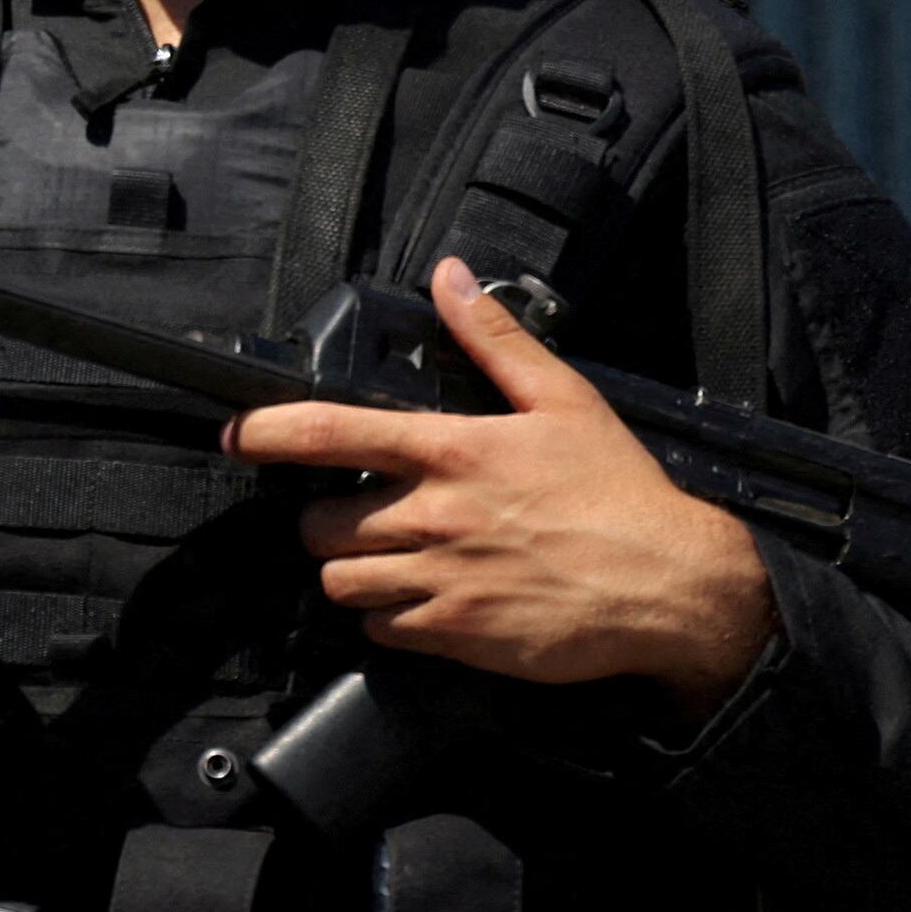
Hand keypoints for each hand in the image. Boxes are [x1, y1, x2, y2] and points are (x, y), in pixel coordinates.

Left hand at [222, 260, 779, 716]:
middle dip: (325, 520)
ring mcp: (440, 581)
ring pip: (340, 582)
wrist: (671, 587)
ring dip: (352, 572)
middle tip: (358, 515)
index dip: (265, 433)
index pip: (328, 433)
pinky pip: (380, 631)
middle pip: (318, 525)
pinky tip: (422, 599)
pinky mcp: (455, 634)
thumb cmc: (620, 493)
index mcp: (453, 452)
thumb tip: (451, 277)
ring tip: (388, 559)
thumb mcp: (564, 399)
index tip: (238, 436)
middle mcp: (434, 517)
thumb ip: (495, 338)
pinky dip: (388, 618)